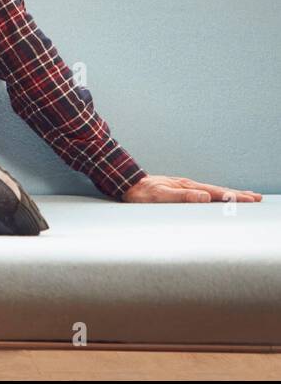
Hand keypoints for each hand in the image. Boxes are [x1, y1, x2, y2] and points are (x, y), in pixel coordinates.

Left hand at [122, 174, 262, 202]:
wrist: (127, 183)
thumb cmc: (142, 192)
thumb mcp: (159, 196)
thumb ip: (181, 197)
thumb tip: (205, 197)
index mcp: (187, 187)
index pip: (215, 192)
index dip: (233, 197)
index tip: (250, 199)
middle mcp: (189, 185)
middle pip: (218, 190)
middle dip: (238, 194)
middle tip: (257, 198)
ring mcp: (185, 187)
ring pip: (213, 191)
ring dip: (230, 194)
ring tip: (245, 196)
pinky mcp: (181, 190)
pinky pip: (204, 193)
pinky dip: (216, 195)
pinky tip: (219, 197)